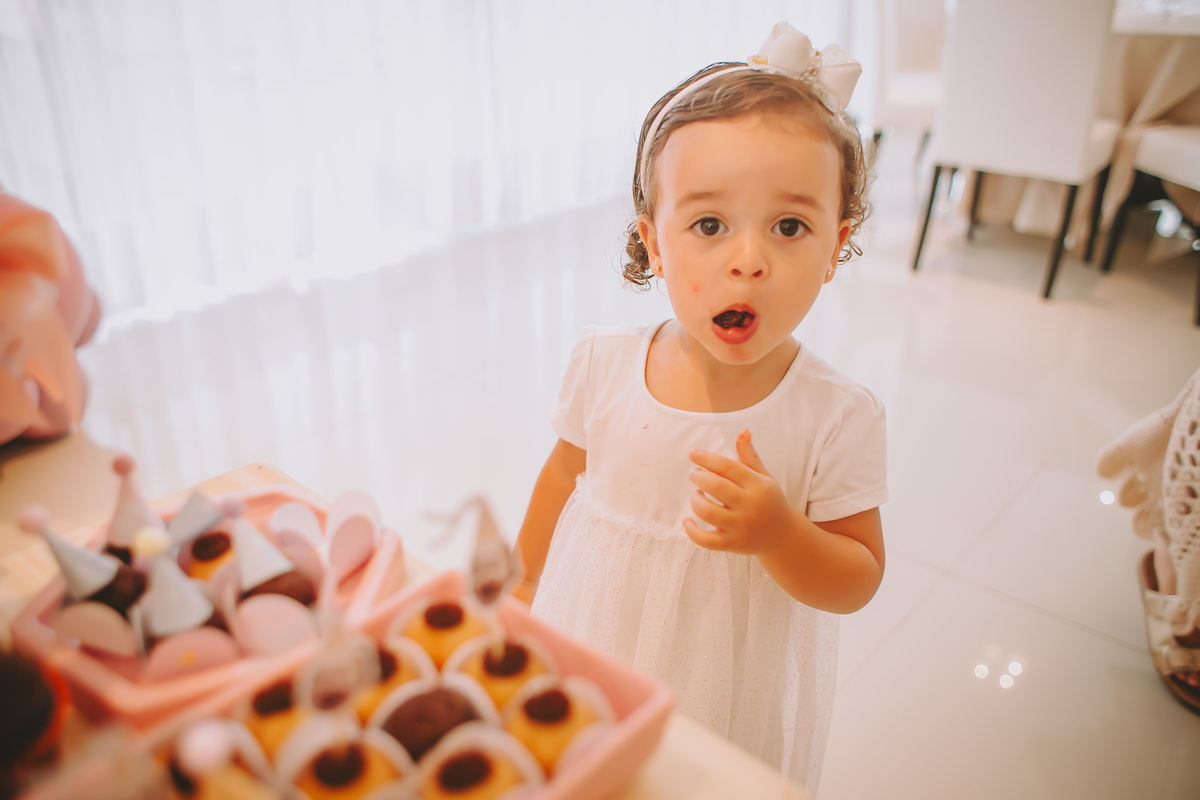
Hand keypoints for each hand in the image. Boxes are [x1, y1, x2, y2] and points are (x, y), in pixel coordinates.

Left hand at [683, 430, 798, 554]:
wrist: (783, 536)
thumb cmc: (768, 501)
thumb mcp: (763, 478)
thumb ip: (749, 457)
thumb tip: (743, 431)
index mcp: (758, 486)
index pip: (728, 467)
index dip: (707, 458)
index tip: (693, 454)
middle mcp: (750, 506)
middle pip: (716, 486)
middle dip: (698, 476)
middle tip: (693, 473)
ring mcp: (741, 527)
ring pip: (707, 512)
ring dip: (695, 500)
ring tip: (697, 494)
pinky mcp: (733, 544)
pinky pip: (706, 540)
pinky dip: (692, 532)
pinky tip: (687, 522)